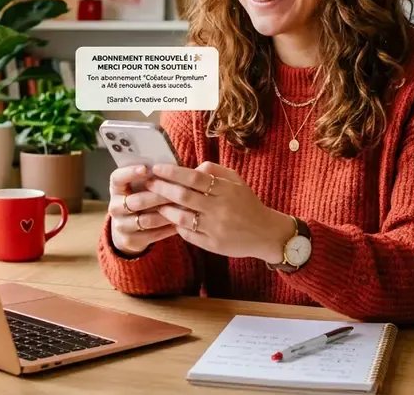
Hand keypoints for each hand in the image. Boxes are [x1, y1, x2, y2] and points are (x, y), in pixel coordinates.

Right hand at [107, 165, 176, 255]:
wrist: (128, 228)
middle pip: (135, 201)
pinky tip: (181, 223)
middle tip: (178, 191)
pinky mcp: (130, 240)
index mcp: (116, 189)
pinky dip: (168, 228)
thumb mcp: (140, 186)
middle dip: (158, 196)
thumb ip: (153, 176)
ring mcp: (121, 225)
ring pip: (146, 220)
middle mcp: (115, 206)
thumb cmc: (141, 197)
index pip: (117, 178)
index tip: (145, 168)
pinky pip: (152, 235)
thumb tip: (175, 165)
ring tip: (183, 208)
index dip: (129, 173)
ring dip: (166, 214)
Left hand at [147, 162, 293, 262]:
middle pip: (184, 196)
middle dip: (162, 188)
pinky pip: (187, 234)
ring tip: (155, 202)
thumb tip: (191, 167)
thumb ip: (214, 171)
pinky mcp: (212, 245)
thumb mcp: (236, 181)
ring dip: (165, 209)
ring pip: (182, 217)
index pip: (195, 177)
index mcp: (226, 190)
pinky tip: (170, 218)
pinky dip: (176, 225)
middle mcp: (220, 209)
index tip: (157, 168)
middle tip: (148, 183)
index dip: (173, 172)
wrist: (265, 233)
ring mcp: (215, 228)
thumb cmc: (247, 203)